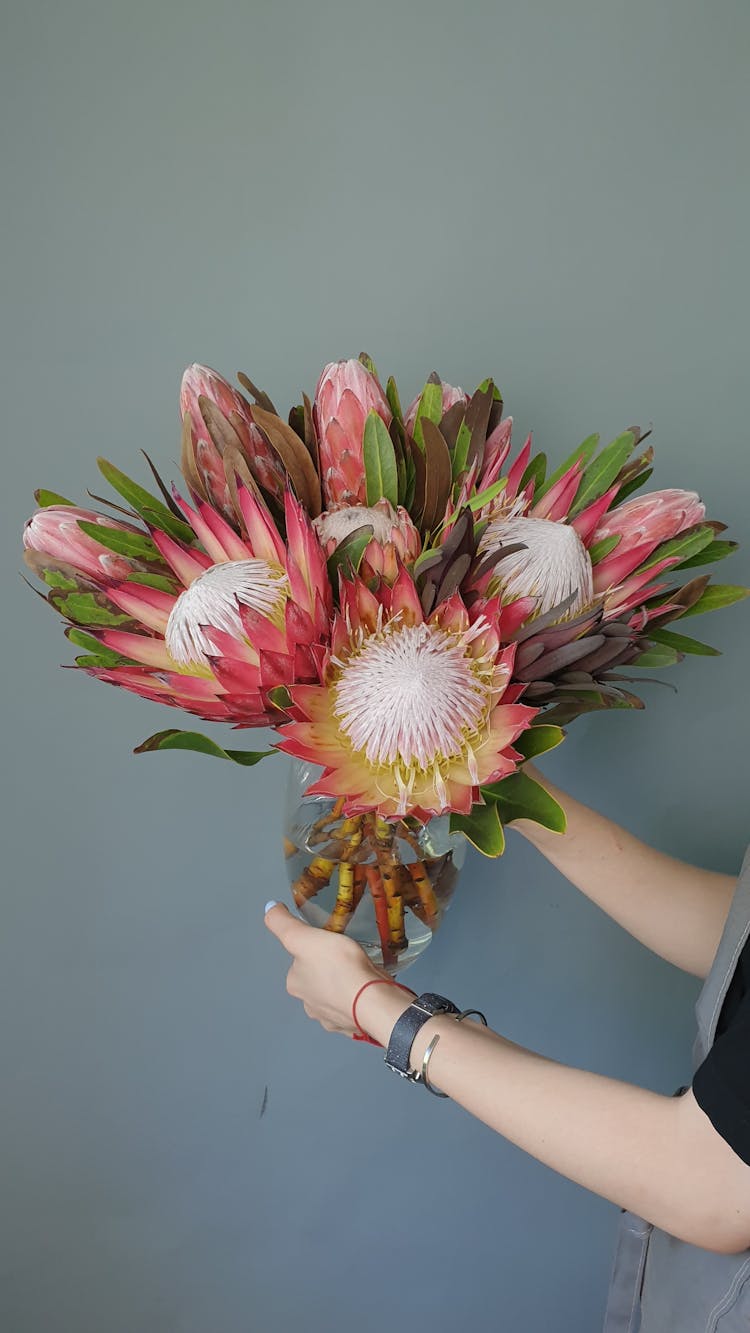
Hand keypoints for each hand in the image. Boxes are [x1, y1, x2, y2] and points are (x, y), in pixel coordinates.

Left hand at [264, 901, 395, 1035]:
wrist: (372, 1000)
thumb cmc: (339, 968)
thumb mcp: (303, 936)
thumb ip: (283, 923)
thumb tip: (270, 909)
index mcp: (296, 983)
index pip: (300, 962)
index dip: (313, 949)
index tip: (327, 944)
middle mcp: (309, 1004)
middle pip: (317, 980)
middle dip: (329, 970)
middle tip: (345, 956)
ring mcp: (331, 1017)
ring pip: (336, 996)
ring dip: (344, 986)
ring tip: (359, 972)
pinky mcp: (353, 1024)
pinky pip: (354, 1008)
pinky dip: (359, 999)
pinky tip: (368, 988)